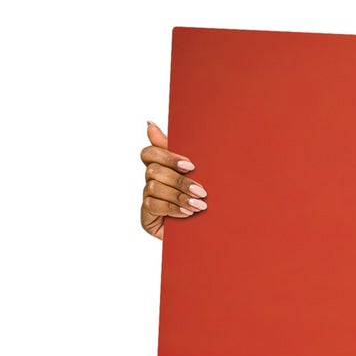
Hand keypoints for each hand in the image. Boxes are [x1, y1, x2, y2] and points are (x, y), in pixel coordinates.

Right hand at [140, 120, 207, 239]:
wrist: (209, 232)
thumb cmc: (202, 199)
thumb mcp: (198, 174)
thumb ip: (178, 151)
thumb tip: (149, 124)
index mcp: (161, 167)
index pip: (149, 153)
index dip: (167, 156)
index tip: (190, 165)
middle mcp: (151, 181)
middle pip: (153, 170)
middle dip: (180, 181)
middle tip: (202, 191)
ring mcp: (147, 198)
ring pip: (154, 187)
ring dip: (179, 196)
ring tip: (200, 206)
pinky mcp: (146, 216)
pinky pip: (153, 206)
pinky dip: (172, 208)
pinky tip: (188, 213)